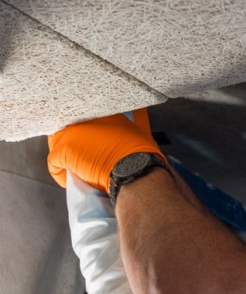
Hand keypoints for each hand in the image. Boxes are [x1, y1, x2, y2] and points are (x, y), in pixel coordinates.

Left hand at [48, 109, 164, 193]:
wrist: (135, 168)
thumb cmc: (142, 155)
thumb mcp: (138, 134)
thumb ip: (124, 132)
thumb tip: (128, 134)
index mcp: (104, 113)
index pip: (86, 120)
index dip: (87, 133)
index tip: (91, 143)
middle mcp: (85, 118)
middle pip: (69, 129)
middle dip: (73, 143)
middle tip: (81, 156)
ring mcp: (71, 134)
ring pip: (58, 144)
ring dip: (65, 157)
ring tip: (75, 168)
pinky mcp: (63, 151)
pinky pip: (54, 164)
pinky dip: (60, 174)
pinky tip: (69, 180)